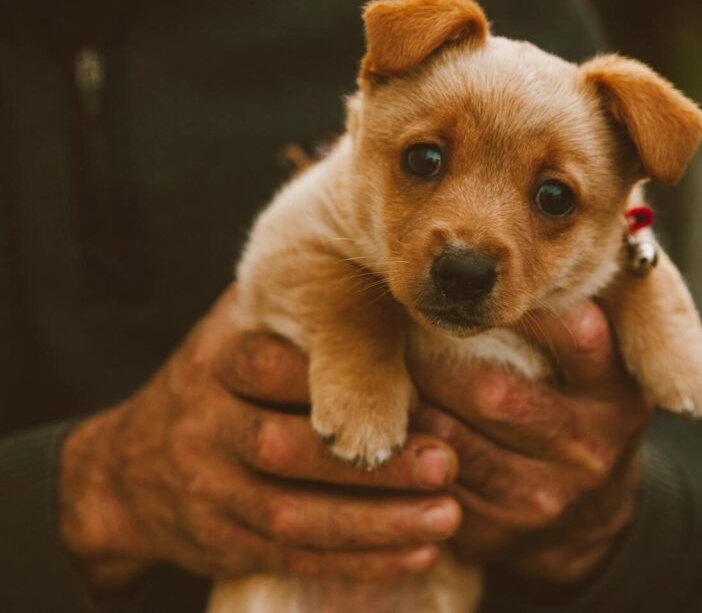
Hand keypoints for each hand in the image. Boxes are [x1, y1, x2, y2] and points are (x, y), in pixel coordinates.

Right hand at [59, 288, 460, 591]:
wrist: (130, 469)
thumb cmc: (222, 383)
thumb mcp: (242, 328)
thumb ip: (302, 305)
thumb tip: (393, 264)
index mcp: (218, 359)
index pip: (273, 366)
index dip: (342, 378)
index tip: (418, 390)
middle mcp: (206, 424)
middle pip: (287, 446)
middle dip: (371, 461)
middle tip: (447, 462)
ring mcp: (208, 489)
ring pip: (292, 513)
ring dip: (376, 521)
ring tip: (447, 516)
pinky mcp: (220, 541)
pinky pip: (292, 556)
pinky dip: (358, 560)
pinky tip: (417, 555)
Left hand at [410, 302, 652, 584]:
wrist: (592, 518)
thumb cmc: (582, 410)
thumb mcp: (604, 371)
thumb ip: (577, 318)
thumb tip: (522, 248)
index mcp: (618, 396)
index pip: (578, 338)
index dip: (525, 306)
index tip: (480, 284)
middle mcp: (588, 449)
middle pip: (498, 393)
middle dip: (440, 360)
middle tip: (403, 323)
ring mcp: (544, 498)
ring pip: (456, 444)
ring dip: (414, 404)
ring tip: (387, 369)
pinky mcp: (500, 533)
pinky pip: (436, 487)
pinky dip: (407, 452)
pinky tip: (394, 422)